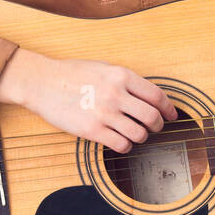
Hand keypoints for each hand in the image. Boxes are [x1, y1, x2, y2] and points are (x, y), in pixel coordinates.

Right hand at [0, 48, 177, 152]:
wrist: (43, 83)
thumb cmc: (72, 74)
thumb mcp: (104, 68)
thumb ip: (126, 80)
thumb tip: (149, 95)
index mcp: (122, 76)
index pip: (157, 95)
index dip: (169, 108)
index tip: (172, 115)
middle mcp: (116, 94)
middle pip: (152, 117)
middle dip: (158, 125)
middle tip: (155, 128)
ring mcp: (105, 113)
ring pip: (139, 134)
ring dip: (142, 137)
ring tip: (135, 134)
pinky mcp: (93, 130)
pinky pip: (121, 144)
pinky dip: (126, 146)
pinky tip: (120, 142)